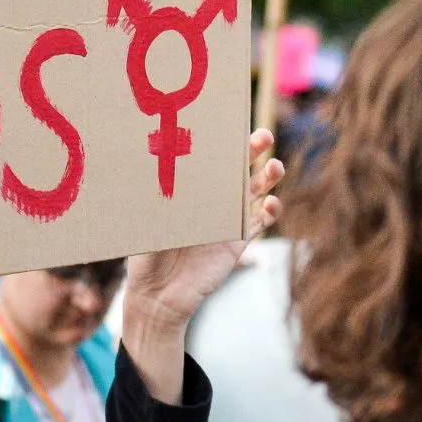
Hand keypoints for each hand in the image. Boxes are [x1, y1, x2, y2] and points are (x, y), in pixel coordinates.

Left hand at [124, 130, 285, 329]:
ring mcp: (227, 219)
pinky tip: (271, 204)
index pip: (209, 158)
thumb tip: (154, 168)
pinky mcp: (238, 241)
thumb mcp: (147, 221)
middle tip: (262, 137)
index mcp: (188, 189)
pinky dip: (270, 211)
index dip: (222, 141)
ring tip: (275, 167)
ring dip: (268, 177)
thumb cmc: (146, 256)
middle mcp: (210, 200)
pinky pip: (260, 222)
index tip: (230, 124)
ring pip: (255, 191)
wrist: (158, 297)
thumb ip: (156, 199)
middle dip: (252, 150)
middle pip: (238, 168)